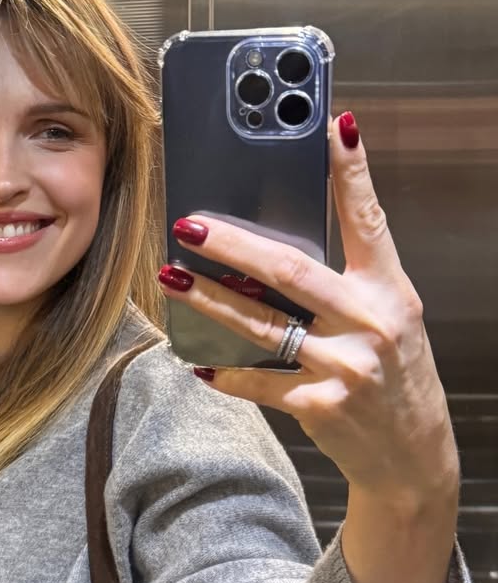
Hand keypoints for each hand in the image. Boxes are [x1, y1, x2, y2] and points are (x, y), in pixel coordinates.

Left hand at [159, 111, 459, 511]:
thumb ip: (346, 287)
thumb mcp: (388, 320)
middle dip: (235, 246)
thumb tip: (274, 252)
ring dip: (210, 301)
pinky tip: (196, 361)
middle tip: (191, 226)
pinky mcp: (320, 405)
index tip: (333, 127)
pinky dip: (225, 373)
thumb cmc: (394, 377)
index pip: (370, 221)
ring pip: (262, 325)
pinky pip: (259, 382)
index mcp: (390, 292)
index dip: (352, 173)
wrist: (411, 454)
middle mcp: (371, 323)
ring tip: (172, 278)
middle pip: (291, 271)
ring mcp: (345, 366)